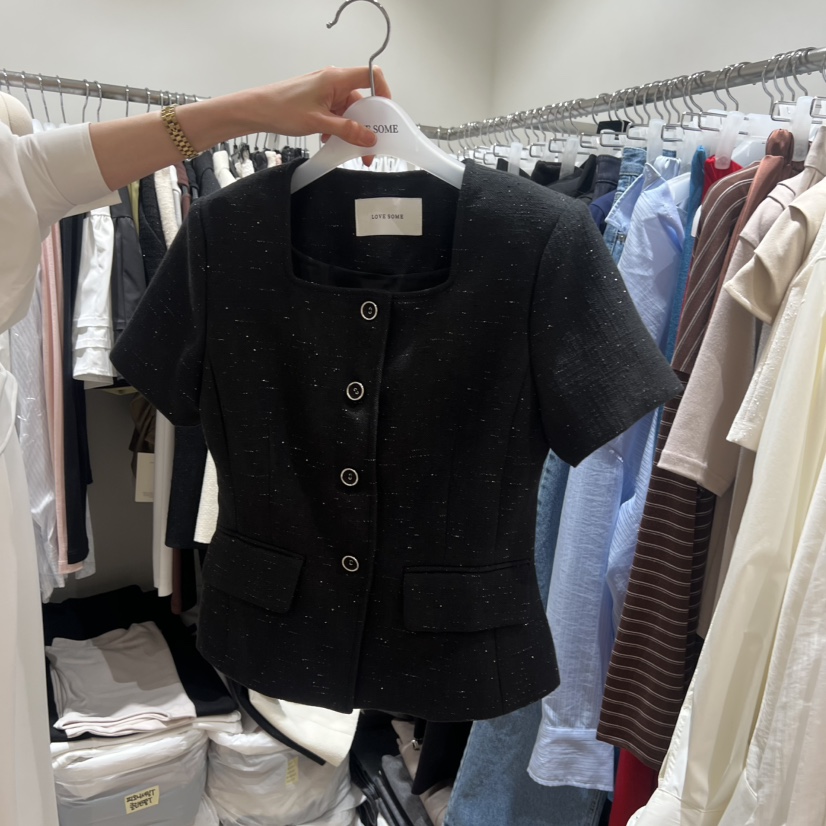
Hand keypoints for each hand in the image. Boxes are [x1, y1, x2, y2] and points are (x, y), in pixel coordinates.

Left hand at [248, 66, 391, 151]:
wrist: (258, 110)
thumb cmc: (283, 109)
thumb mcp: (319, 123)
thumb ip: (347, 130)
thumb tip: (370, 138)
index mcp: (336, 78)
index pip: (372, 76)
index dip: (383, 92)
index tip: (386, 115)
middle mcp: (334, 82)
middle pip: (362, 100)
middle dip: (368, 124)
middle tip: (369, 148)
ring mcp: (326, 92)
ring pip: (350, 111)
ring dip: (352, 130)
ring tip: (351, 150)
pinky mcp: (320, 102)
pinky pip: (338, 115)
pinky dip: (339, 129)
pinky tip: (332, 142)